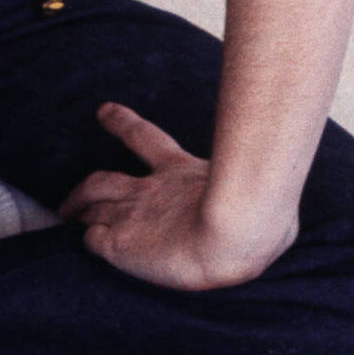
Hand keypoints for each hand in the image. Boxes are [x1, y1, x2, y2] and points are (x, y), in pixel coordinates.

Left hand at [57, 103, 297, 290]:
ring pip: (90, 204)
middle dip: (87, 183)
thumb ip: (267, 182)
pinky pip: (92, 240)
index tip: (104, 111)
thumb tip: (290, 176)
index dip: (123, 124)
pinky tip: (81, 243)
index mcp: (184, 173)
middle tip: (71, 191)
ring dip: (76, 207)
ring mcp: (133, 215)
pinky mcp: (120, 243)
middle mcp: (152, 190)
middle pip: (106, 178)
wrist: (235, 235)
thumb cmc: (258, 216)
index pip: (147, 140)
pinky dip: (86, 239)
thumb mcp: (265, 192)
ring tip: (63, 213)